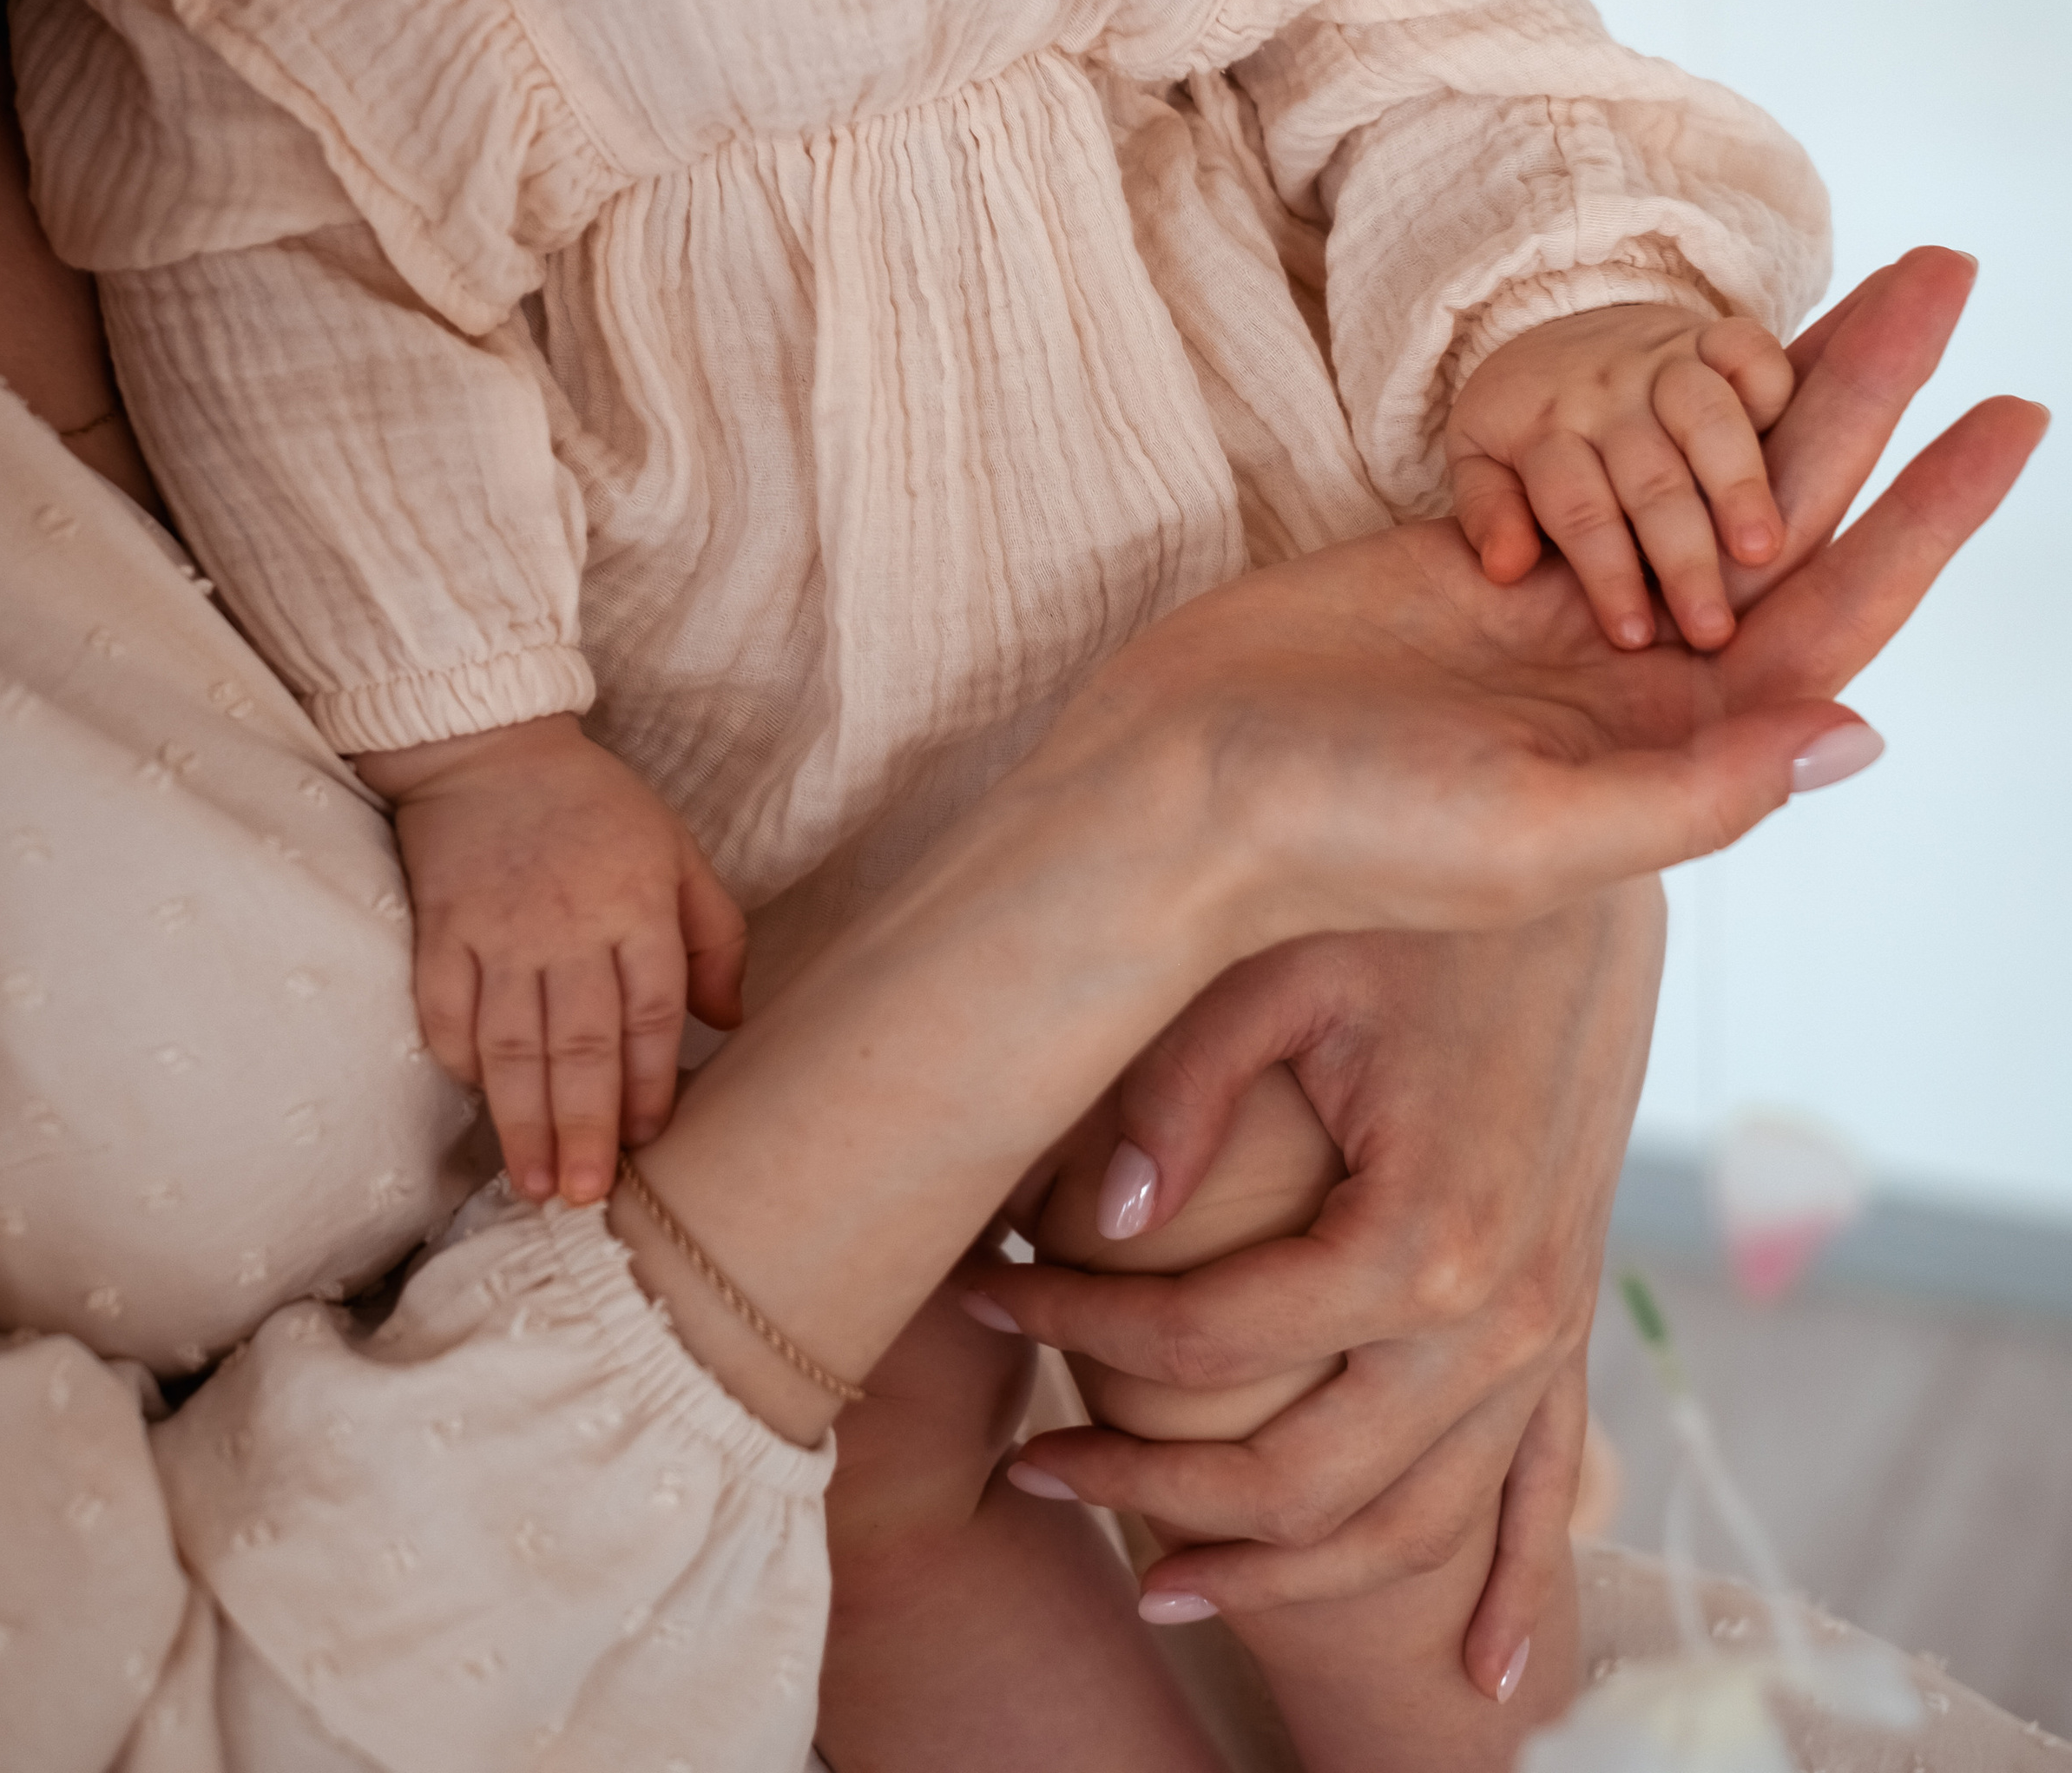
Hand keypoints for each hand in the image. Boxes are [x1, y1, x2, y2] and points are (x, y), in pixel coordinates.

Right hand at [353, 715, 746, 1205]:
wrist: (491, 748)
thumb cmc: (597, 807)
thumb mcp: (678, 850)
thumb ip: (714, 934)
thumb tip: (730, 1022)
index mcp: (637, 903)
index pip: (649, 1011)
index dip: (650, 1081)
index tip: (648, 1139)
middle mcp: (568, 924)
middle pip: (578, 1041)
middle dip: (584, 1126)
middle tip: (585, 1195)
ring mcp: (497, 929)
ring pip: (510, 1041)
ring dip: (522, 1118)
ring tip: (532, 1183)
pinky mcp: (440, 929)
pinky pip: (445, 1009)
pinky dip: (459, 1061)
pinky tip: (477, 1104)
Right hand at [965, 249, 2040, 1657]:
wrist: (1177, 791)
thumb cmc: (1349, 833)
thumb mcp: (1541, 832)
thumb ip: (1698, 786)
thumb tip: (1857, 727)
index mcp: (1675, 749)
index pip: (1841, 611)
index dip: (1931, 512)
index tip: (2014, 413)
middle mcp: (1639, 680)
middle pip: (1791, 512)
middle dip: (1873, 398)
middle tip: (1952, 280)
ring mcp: (1562, 619)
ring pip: (1703, 477)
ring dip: (1780, 384)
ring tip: (1860, 294)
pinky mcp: (1482, 567)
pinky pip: (1600, 474)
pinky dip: (1654, 405)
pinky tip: (1699, 348)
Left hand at [970, 892, 1659, 1698]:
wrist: (1580, 871)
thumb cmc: (1410, 902)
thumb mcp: (1279, 966)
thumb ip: (1179, 1093)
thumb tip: (1099, 1219)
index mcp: (1418, 1235)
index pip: (1205, 1343)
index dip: (1073, 1328)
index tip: (980, 1290)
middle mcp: (1496, 1316)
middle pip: (1299, 1477)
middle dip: (1143, 1488)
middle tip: (1025, 1464)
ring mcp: (1547, 1333)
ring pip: (1405, 1521)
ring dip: (1276, 1570)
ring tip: (1148, 1577)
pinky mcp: (1570, 1319)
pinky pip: (1541, 1492)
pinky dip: (1506, 1592)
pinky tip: (1482, 1689)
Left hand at [1448, 299, 1795, 652]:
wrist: (1555, 322)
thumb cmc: (1527, 423)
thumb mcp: (1481, 461)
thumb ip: (1487, 513)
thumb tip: (1506, 568)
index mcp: (1544, 431)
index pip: (1578, 509)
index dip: (1606, 575)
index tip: (1632, 639)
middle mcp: (1607, 396)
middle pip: (1649, 479)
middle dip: (1682, 558)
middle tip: (1712, 631)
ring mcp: (1662, 361)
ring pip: (1707, 417)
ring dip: (1740, 484)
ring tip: (1764, 551)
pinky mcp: (1710, 335)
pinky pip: (1749, 348)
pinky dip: (1772, 384)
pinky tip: (1797, 442)